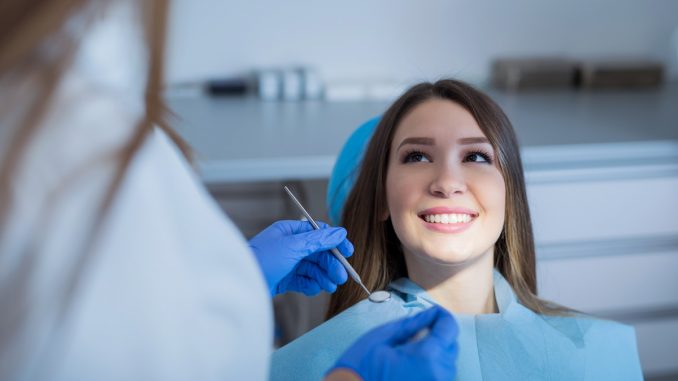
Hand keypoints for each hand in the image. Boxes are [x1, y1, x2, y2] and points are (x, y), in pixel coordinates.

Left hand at [249, 220, 353, 295]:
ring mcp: (287, 263)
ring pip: (312, 268)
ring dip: (323, 276)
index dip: (335, 242)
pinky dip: (311, 285)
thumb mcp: (293, 247)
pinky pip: (303, 280)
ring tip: (330, 286)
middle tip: (341, 277)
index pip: (318, 233)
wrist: (240, 284)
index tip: (349, 252)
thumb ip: (318, 240)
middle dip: (330, 264)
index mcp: (290, 232)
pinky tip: (314, 289)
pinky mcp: (283, 279)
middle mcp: (289, 246)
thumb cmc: (262, 259)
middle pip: (317, 253)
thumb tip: (340, 232)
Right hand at [328, 306, 458, 380]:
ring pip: (447, 361)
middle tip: (414, 332)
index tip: (429, 313)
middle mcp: (439, 374)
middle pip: (451, 344)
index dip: (440, 315)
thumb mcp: (382, 337)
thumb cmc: (361, 367)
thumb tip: (430, 314)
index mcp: (427, 356)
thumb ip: (411, 324)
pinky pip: (440, 375)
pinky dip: (432, 366)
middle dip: (437, 333)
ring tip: (409, 350)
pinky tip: (411, 364)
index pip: (449, 326)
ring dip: (435, 351)